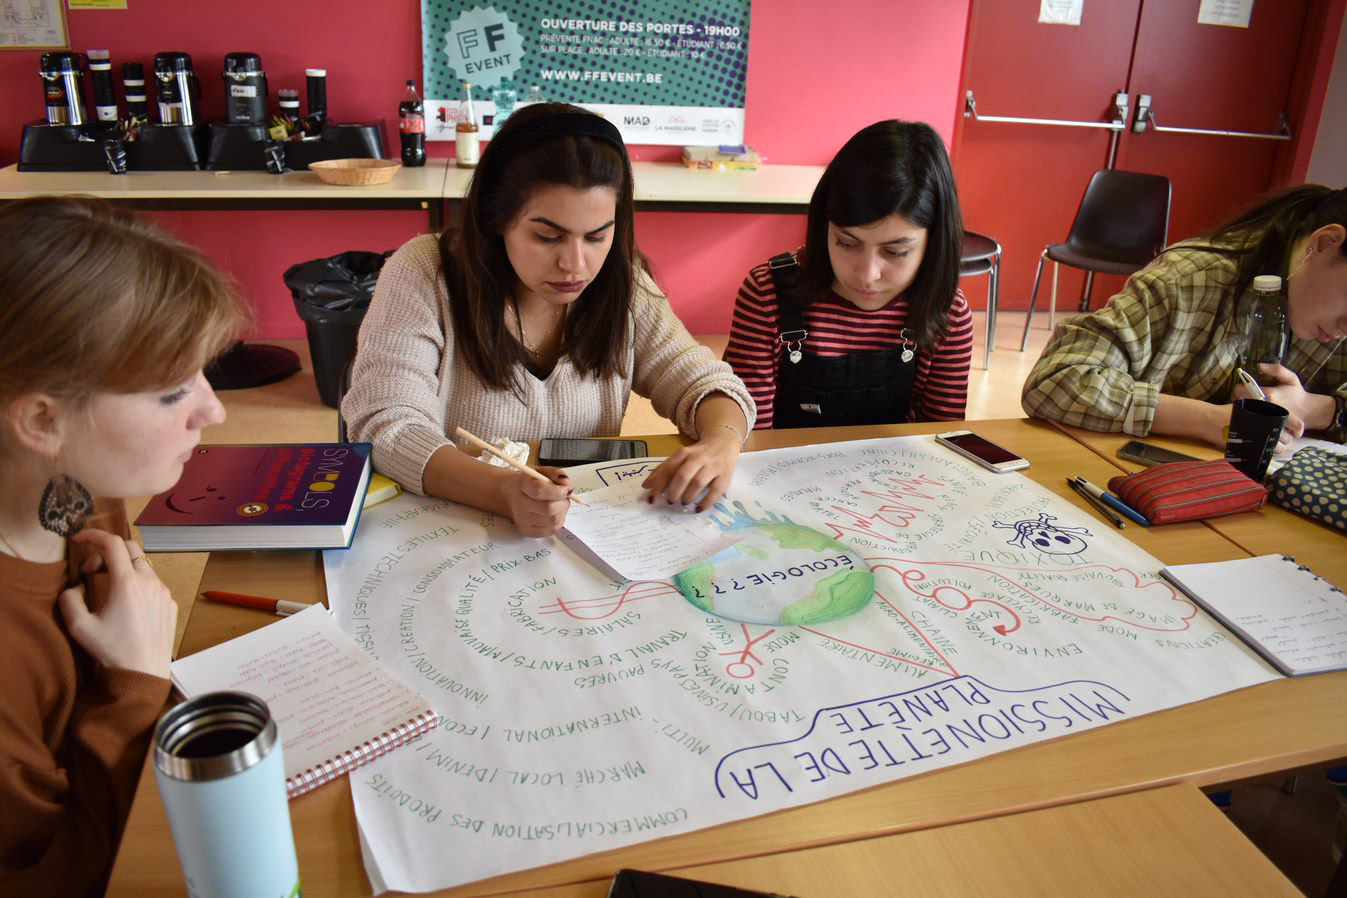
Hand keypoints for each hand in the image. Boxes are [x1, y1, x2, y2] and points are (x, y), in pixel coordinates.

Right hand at [58, 529, 175, 677]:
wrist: (144, 672)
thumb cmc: (112, 651)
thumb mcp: (79, 627)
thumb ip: (69, 600)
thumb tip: (76, 586)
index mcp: (127, 583)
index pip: (112, 543)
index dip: (93, 535)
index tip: (79, 538)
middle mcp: (149, 582)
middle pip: (130, 548)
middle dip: (107, 551)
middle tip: (90, 570)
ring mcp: (164, 591)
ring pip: (143, 565)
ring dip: (123, 568)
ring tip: (107, 588)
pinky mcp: (170, 602)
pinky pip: (153, 582)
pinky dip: (137, 582)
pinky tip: (126, 604)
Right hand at [501, 467, 571, 536]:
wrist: (514, 495)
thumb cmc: (531, 483)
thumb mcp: (543, 471)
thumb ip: (556, 474)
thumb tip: (565, 482)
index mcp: (523, 484)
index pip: (539, 491)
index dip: (557, 491)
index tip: (567, 489)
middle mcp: (519, 503)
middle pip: (548, 508)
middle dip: (564, 503)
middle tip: (565, 498)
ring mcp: (522, 519)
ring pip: (553, 520)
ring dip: (562, 512)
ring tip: (558, 505)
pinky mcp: (527, 531)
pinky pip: (551, 530)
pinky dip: (558, 522)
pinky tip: (554, 514)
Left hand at [642, 427, 740, 511]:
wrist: (723, 443)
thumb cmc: (697, 455)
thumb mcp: (681, 458)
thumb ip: (665, 470)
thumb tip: (647, 486)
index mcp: (683, 453)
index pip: (668, 469)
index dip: (658, 484)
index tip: (651, 498)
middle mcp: (698, 458)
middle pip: (682, 476)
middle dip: (673, 492)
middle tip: (670, 501)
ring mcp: (712, 467)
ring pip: (698, 482)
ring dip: (688, 496)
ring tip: (683, 503)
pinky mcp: (724, 476)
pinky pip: (715, 491)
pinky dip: (706, 502)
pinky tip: (698, 508)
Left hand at [1233, 363, 1308, 443]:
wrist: (1305, 411)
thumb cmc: (1295, 393)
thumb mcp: (1290, 378)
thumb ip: (1277, 369)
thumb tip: (1260, 365)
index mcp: (1269, 395)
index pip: (1240, 391)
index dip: (1239, 388)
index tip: (1243, 387)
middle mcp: (1265, 408)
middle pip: (1238, 402)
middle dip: (1238, 398)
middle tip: (1244, 396)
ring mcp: (1265, 419)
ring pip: (1241, 412)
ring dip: (1241, 407)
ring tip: (1248, 404)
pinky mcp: (1265, 426)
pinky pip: (1248, 421)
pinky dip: (1246, 417)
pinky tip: (1251, 413)